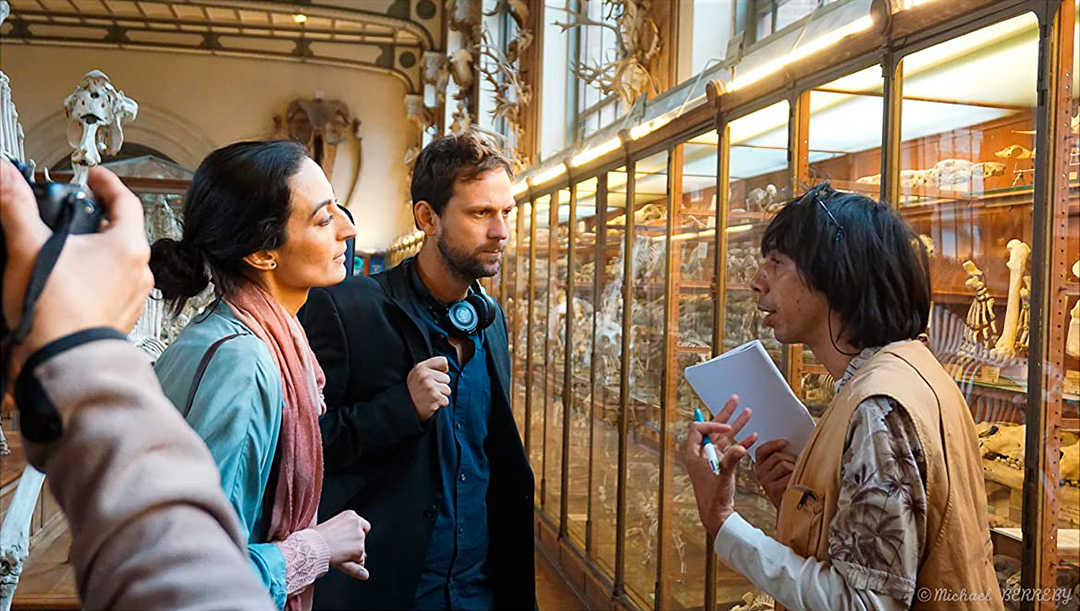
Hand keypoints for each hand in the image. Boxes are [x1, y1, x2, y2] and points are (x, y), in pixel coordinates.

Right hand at [1, 160, 151, 364]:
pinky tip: (72, 282)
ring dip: (97, 250)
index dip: (107, 183)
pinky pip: (113, 287)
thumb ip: (15, 206)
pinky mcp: (121, 316)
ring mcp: (133, 296)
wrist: (63, 359)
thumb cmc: (55, 310)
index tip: (95, 177)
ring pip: (119, 261)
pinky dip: (96, 277)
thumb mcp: (28, 246)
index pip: (126, 200)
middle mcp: (139, 271)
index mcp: (127, 247)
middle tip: (78, 211)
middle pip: (124, 231)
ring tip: (70, 248)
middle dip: (100, 218)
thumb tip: (5, 176)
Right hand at [314, 510, 370, 579]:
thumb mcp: (332, 531)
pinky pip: (360, 561)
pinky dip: (353, 563)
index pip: (362, 525)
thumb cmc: (316, 538)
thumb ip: (347, 534)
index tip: (345, 540)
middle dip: (353, 545)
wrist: (312, 547)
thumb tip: (356, 548)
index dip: (355, 535)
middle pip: (362, 538)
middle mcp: (357, 523)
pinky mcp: (360, 549)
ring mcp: (359, 536)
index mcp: (350, 514)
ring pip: (361, 550)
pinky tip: (341, 560)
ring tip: (337, 553)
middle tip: (338, 548)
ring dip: (352, 555)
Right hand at [407, 356, 450, 420]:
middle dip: (440, 385)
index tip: (435, 376)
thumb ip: (429, 367)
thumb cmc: (413, 390)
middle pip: (447, 378)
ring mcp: (430, 387)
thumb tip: (446, 367)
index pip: (443, 361)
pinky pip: (446, 401)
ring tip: (429, 397)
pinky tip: (430, 403)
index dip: (442, 370)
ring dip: (441, 395)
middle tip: (429, 390)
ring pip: (447, 390)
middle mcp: (426, 376)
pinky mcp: (435, 398)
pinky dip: (440, 404)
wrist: (405, 408)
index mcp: (421, 367)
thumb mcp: (416, 374)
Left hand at [683, 394, 756, 537]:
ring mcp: (712, 458)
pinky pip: (733, 449)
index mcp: (694, 453)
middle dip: (725, 414)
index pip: (698, 429)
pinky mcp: (722, 464)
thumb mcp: (722, 476)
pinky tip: (753, 435)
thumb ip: (731, 460)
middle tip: (735, 399)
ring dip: (737, 425)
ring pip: (725, 437)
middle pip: (713, 428)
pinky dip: (742, 442)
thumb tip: (741, 447)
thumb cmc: (713, 497)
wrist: (717, 513)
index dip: (712, 426)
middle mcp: (702, 453)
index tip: (727, 429)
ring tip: (749, 412)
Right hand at [754, 439, 796, 508]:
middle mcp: (760, 474)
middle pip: (777, 456)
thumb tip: (794, 446)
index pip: (761, 451)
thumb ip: (782, 459)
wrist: (792, 509)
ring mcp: (766, 482)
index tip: (785, 442)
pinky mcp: (774, 490)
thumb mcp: (782, 472)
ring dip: (796, 468)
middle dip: (791, 458)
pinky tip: (799, 481)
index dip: (773, 444)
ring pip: (784, 465)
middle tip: (799, 464)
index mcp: (760, 467)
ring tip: (799, 475)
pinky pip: (790, 475)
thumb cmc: (790, 487)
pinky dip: (797, 477)